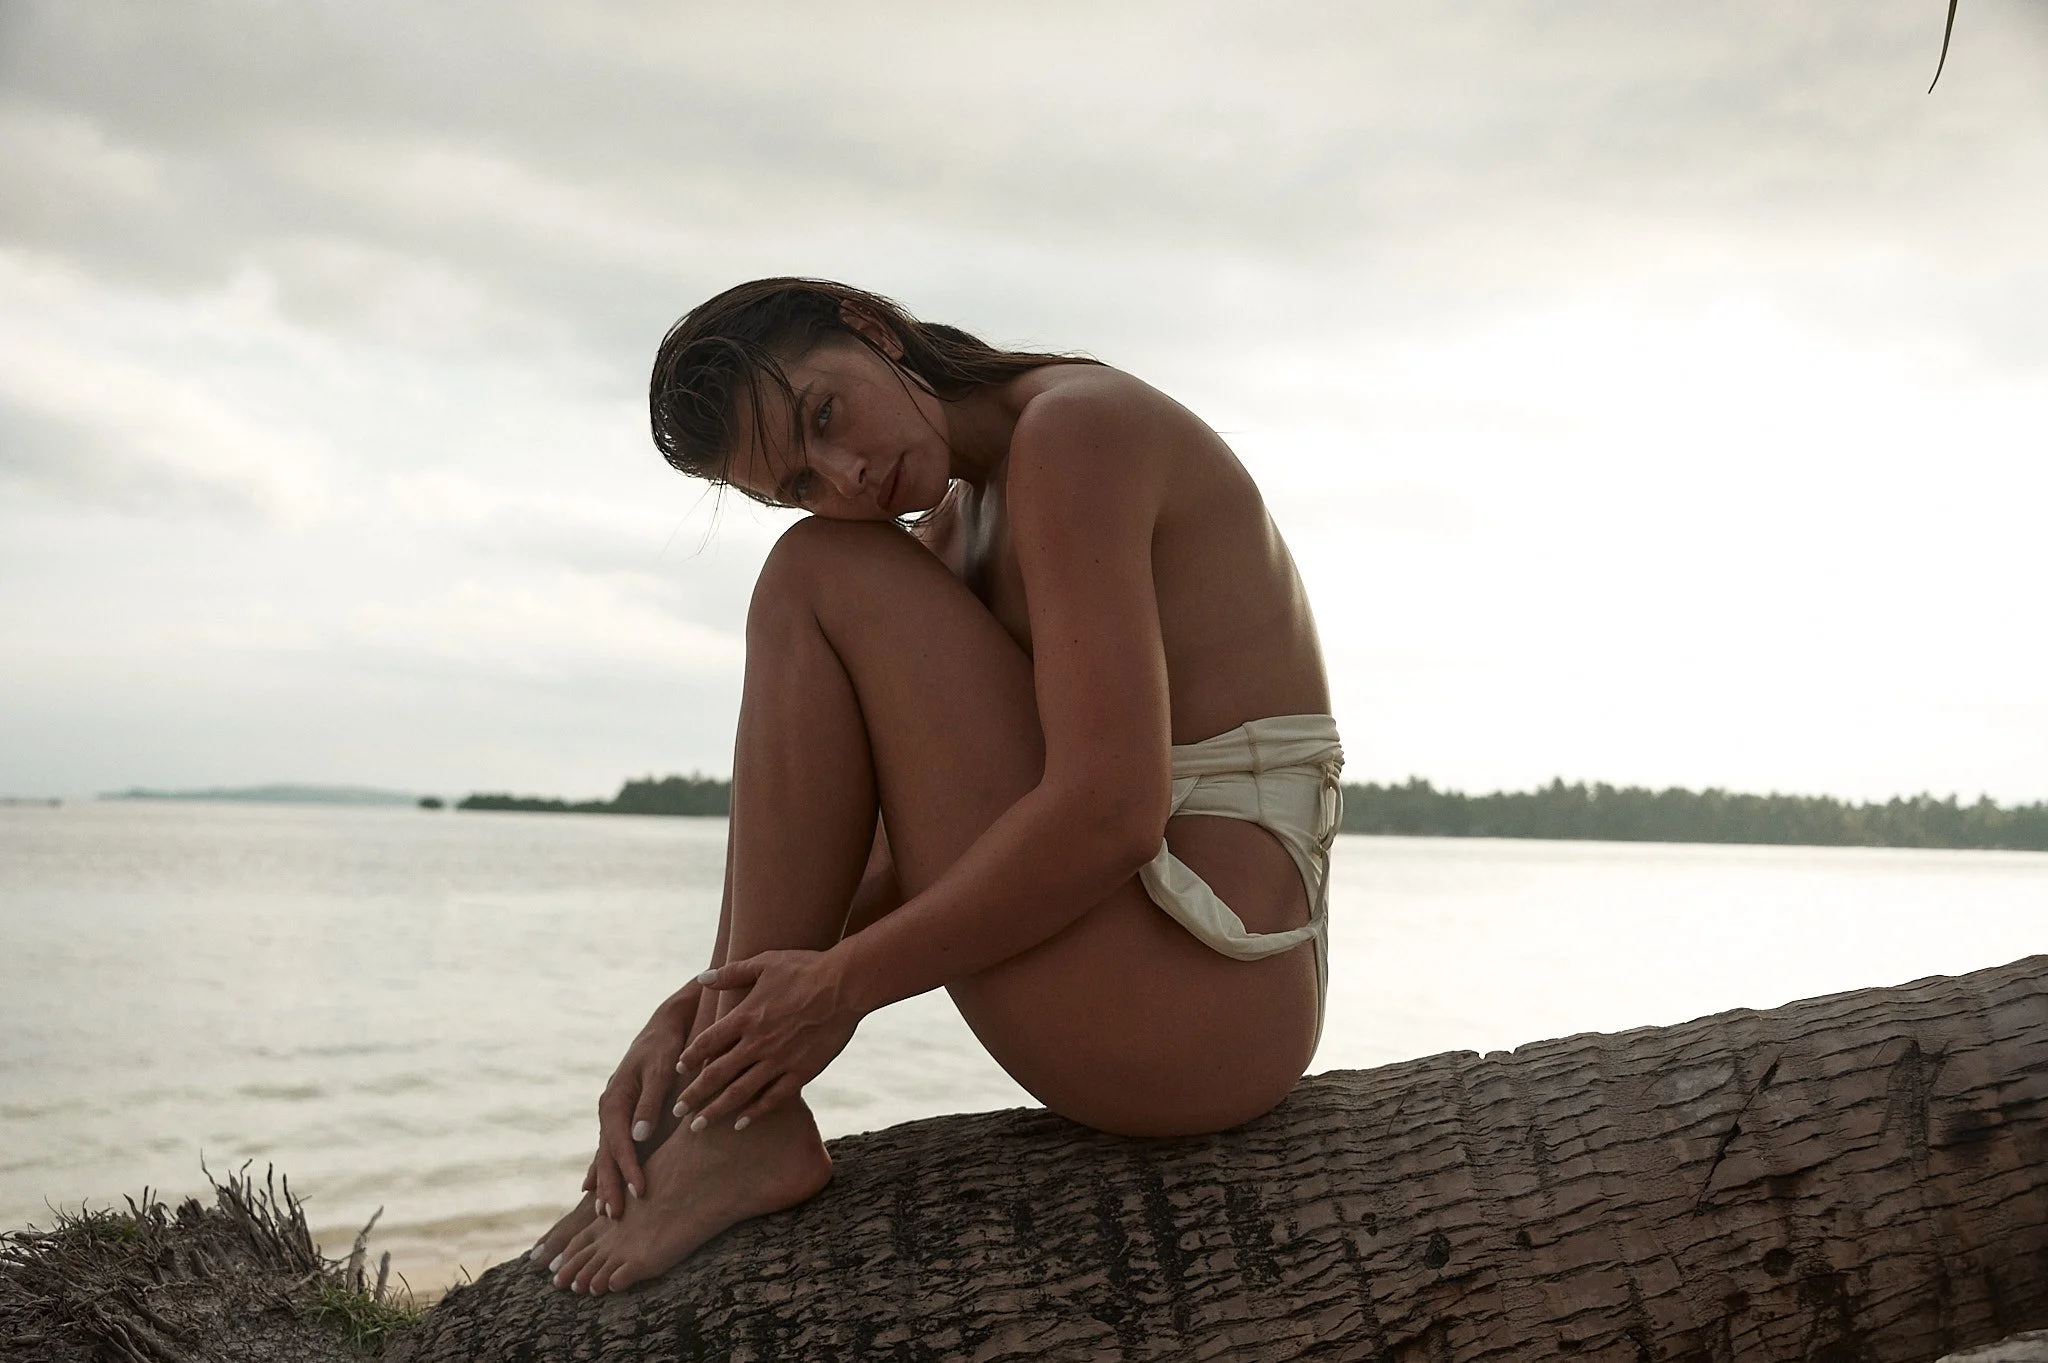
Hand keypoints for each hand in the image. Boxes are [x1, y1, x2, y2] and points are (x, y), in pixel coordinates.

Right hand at [586, 979, 703, 1218]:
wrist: (668, 1023)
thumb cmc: (668, 1044)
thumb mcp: (661, 1067)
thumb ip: (650, 1100)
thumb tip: (639, 1134)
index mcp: (616, 1098)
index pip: (618, 1141)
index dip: (627, 1168)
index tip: (638, 1191)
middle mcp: (610, 1107)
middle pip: (605, 1154)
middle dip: (609, 1185)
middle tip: (614, 1216)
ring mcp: (615, 1112)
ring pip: (606, 1154)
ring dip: (605, 1182)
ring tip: (605, 1213)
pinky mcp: (625, 1114)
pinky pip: (612, 1147)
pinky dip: (606, 1168)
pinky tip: (597, 1189)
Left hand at [674, 949, 860, 1129]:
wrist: (845, 984)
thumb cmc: (806, 968)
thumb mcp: (765, 962)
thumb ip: (731, 973)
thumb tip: (701, 979)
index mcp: (745, 1017)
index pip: (707, 1042)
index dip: (690, 1057)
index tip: (678, 1070)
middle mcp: (757, 1043)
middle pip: (716, 1074)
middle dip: (694, 1095)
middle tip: (677, 1111)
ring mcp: (779, 1061)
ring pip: (740, 1092)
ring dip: (716, 1111)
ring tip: (698, 1126)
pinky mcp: (801, 1072)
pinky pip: (773, 1098)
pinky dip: (755, 1113)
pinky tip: (741, 1124)